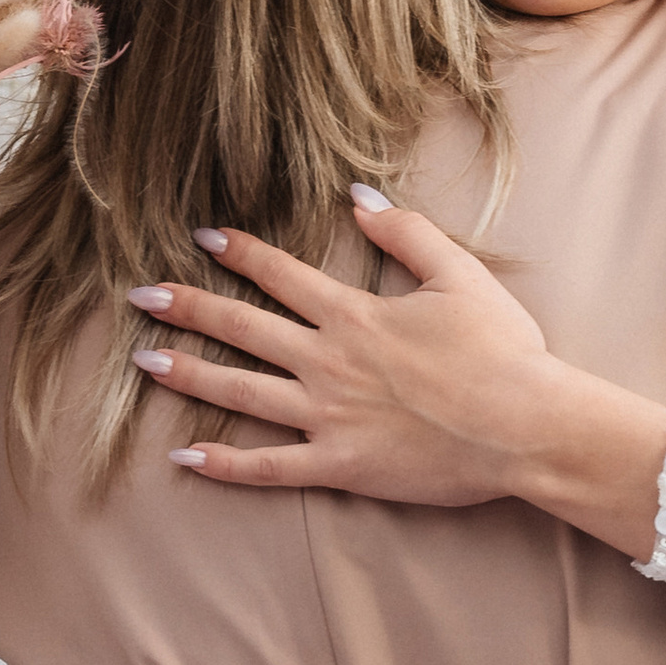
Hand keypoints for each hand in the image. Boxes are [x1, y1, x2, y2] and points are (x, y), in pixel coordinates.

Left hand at [128, 195, 551, 506]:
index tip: (202, 237)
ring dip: (188, 376)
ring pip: (240, 393)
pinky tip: (184, 458)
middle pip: (243, 328)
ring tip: (143, 360)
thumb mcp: (461, 275)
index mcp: (355, 315)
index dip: (239, 252)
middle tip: (139, 294)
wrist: (526, 426)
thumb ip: (406, 232)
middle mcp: (329, 362)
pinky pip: (269, 468)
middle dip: (188, 307)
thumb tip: (358, 196)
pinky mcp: (340, 466)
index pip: (281, 275)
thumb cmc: (503, 352)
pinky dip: (224, 466)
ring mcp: (328, 418)